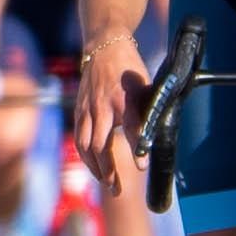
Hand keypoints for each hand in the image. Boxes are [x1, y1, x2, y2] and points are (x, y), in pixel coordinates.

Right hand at [70, 41, 146, 190]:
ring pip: (86, 145)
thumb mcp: (146, 87)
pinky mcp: (79, 110)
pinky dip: (85, 156)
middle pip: (101, 144)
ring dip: (95, 168)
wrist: (104, 46)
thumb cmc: (130, 69)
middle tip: (118, 189)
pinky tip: (94, 167)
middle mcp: (102, 106)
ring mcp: (87, 109)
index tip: (142, 167)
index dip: (137, 148)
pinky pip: (79, 138)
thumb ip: (148, 112)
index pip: (132, 127)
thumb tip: (156, 139)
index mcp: (124, 98)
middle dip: (108, 170)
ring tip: (106, 182)